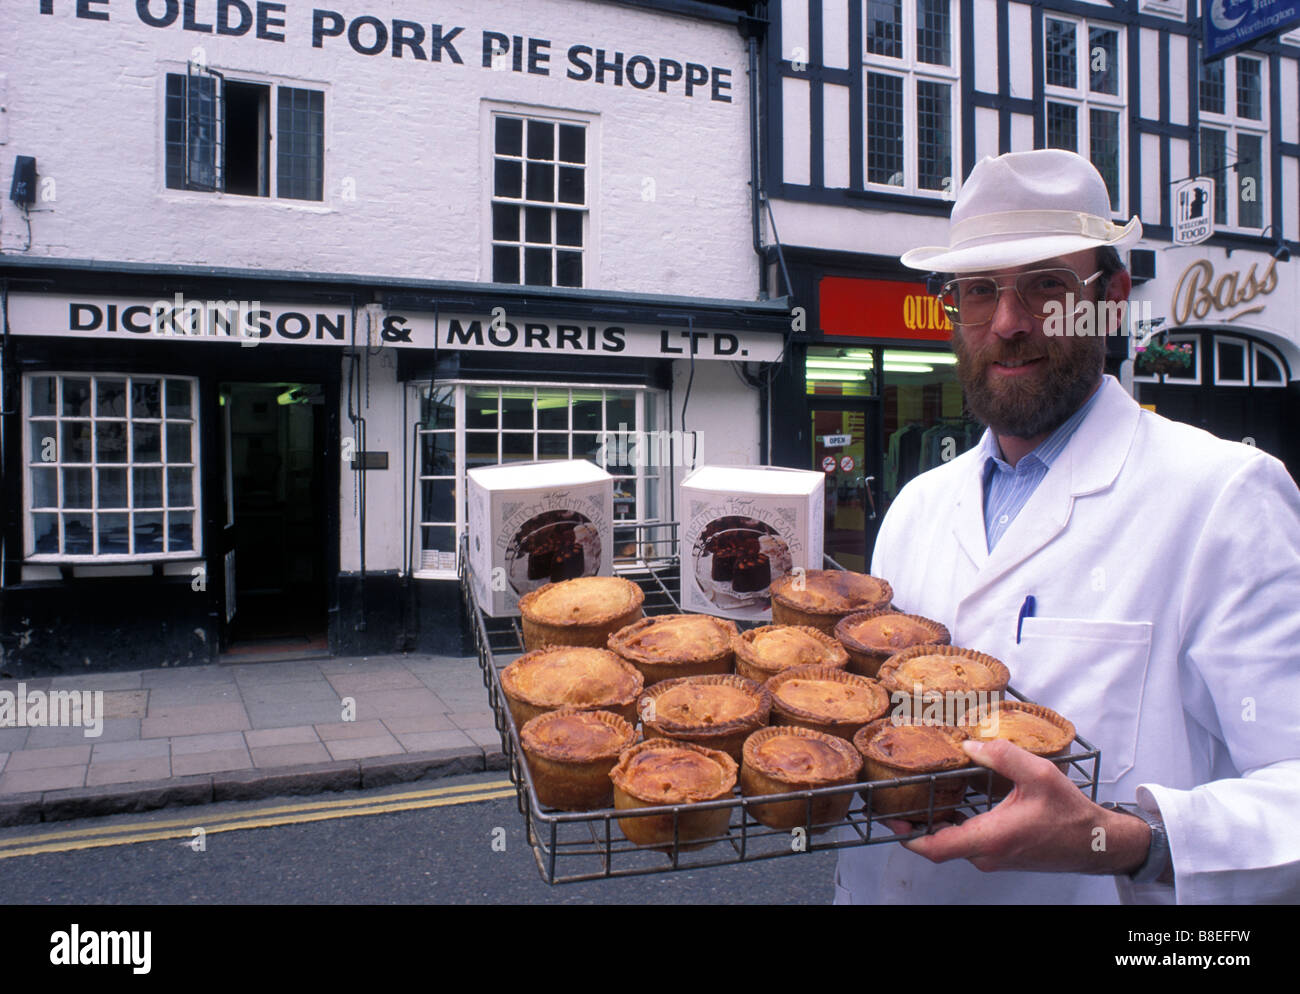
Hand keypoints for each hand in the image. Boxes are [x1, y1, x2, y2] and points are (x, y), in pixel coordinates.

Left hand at [883, 738, 1150, 874]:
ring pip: (953, 843)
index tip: (890, 820)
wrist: (1097, 843)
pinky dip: (953, 824)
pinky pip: (968, 841)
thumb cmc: (1070, 814)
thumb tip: (970, 745)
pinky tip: (950, 802)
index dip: (909, 835)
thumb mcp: (1039, 774)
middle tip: (896, 799)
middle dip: (915, 824)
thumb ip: (1004, 756)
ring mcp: (994, 856)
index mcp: (992, 838)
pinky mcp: (1001, 853)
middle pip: (939, 844)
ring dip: (935, 824)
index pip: (937, 847)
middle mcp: (988, 853)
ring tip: (918, 796)